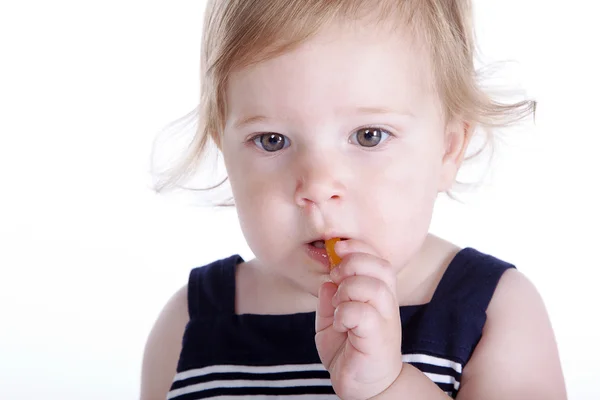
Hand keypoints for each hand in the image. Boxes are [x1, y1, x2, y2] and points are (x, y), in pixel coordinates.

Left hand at [315, 240, 402, 399]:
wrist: (364, 386)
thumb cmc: (349, 349)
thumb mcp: (332, 318)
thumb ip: (329, 299)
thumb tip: (328, 280)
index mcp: (377, 293)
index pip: (377, 258)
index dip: (358, 247)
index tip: (336, 247)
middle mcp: (386, 303)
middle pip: (381, 266)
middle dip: (352, 263)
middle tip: (336, 278)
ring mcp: (385, 320)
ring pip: (373, 287)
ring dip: (347, 289)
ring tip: (338, 305)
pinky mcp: (378, 338)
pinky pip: (363, 314)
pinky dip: (344, 313)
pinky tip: (339, 324)